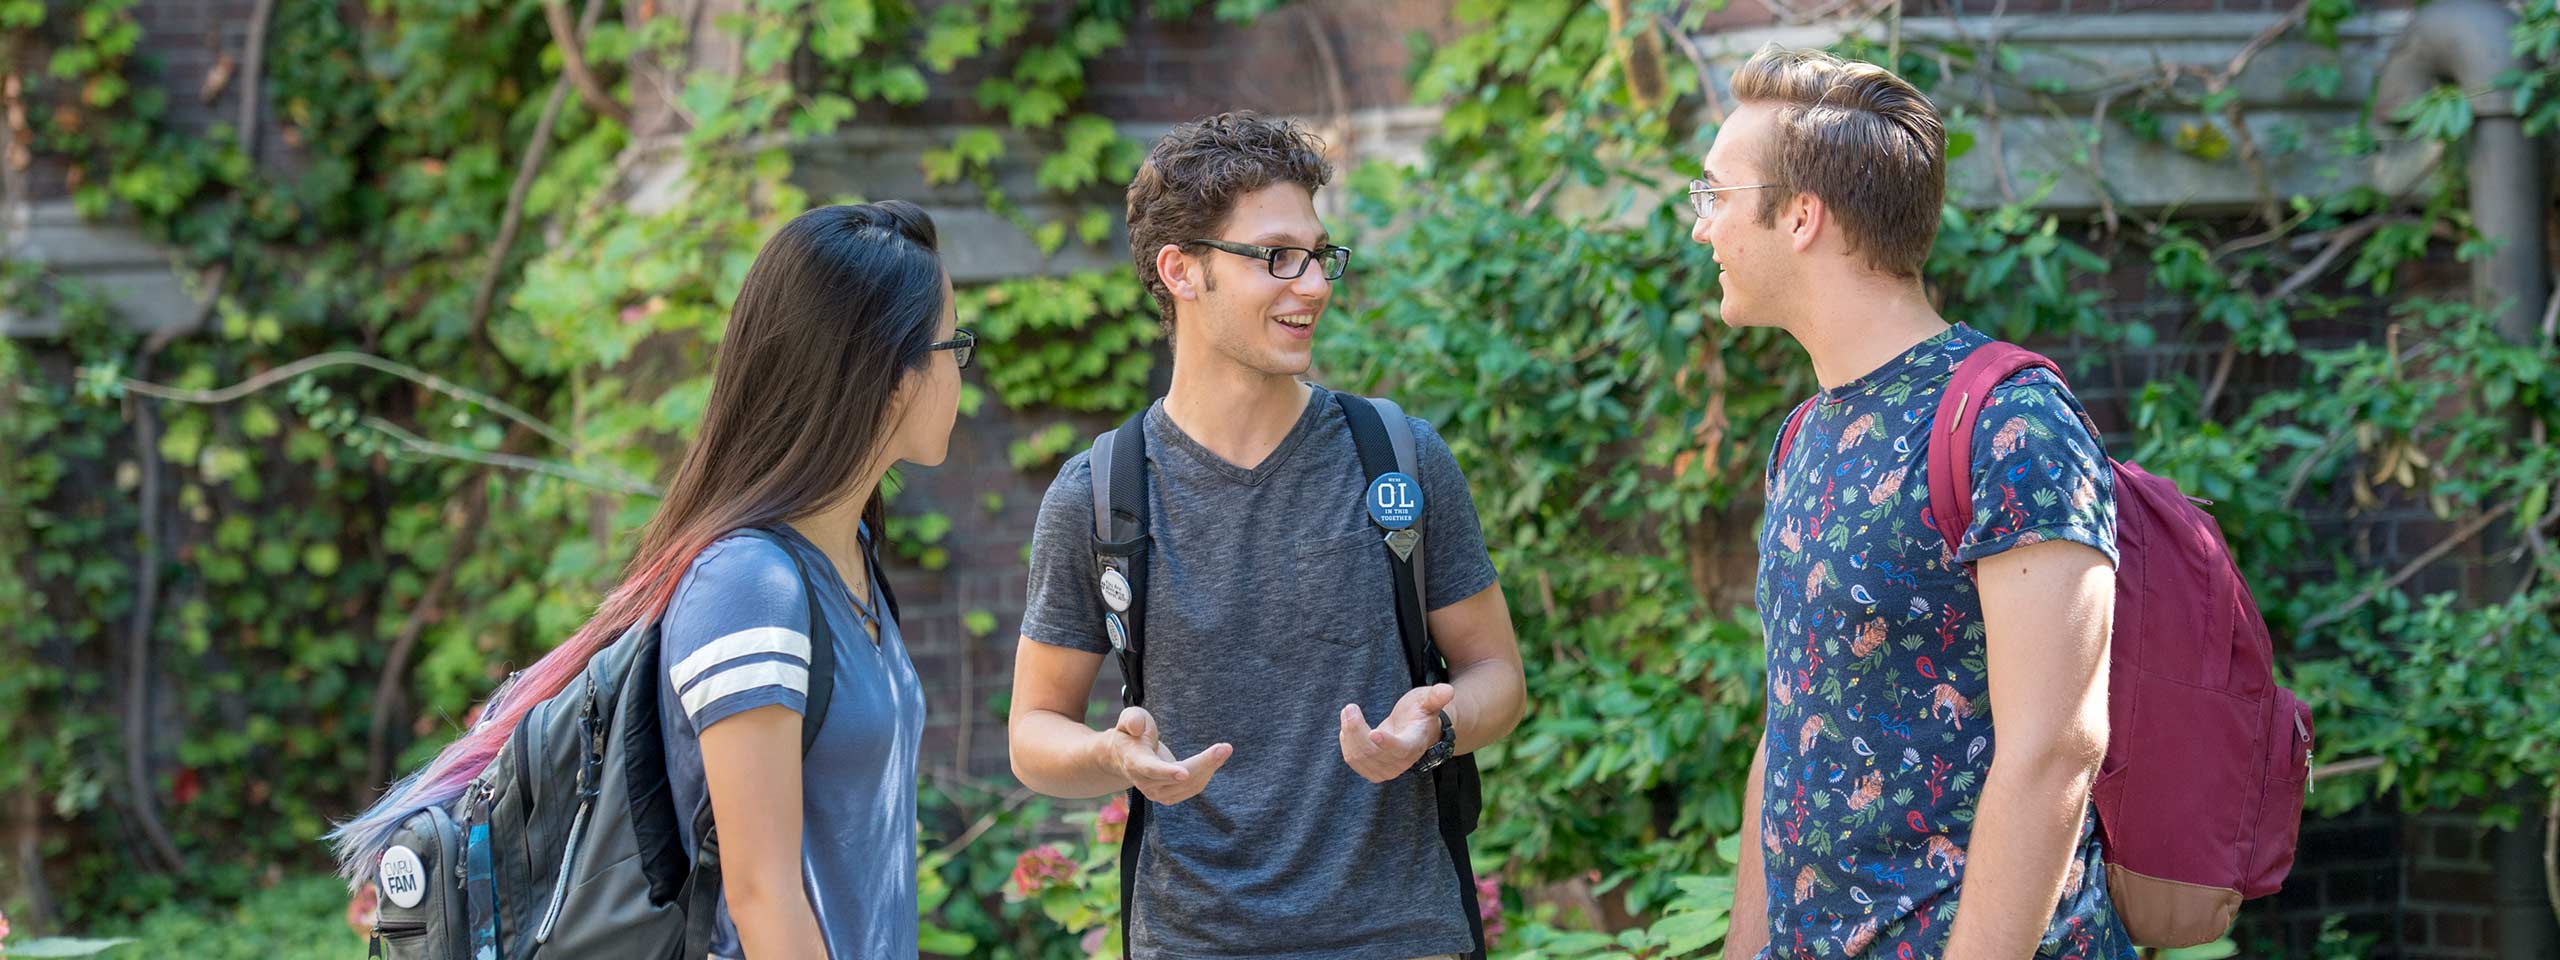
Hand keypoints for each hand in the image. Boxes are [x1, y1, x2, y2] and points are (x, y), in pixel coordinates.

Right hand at [1097, 706, 1230, 804]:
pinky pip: (1193, 788)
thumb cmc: (1132, 733)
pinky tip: (1215, 759)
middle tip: (1225, 748)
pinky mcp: (1169, 797)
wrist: (1125, 757)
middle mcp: (1145, 782)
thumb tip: (1137, 727)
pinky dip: (1207, 773)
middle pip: (1179, 779)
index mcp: (1134, 762)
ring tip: (1225, 749)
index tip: (1184, 773)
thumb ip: (1132, 719)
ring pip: (1190, 785)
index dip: (1167, 772)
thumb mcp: (1130, 718)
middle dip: (1204, 764)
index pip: (1151, 769)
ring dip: (1210, 767)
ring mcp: (1157, 794)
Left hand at [1339, 683, 1454, 783]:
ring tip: (1348, 711)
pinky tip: (1348, 726)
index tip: (1373, 733)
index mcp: (1415, 744)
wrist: (1415, 731)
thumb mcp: (1428, 700)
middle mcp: (1402, 762)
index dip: (1387, 743)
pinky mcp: (1372, 771)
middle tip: (1350, 707)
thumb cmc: (1421, 712)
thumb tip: (1448, 690)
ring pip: (1358, 757)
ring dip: (1349, 733)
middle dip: (1357, 729)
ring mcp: (1386, 770)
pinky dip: (1346, 741)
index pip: (1401, 749)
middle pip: (1373, 752)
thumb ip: (1436, 696)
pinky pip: (1352, 760)